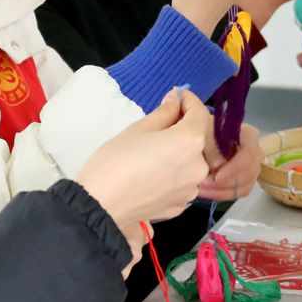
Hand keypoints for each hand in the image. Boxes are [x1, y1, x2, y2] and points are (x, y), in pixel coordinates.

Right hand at [76, 89, 210, 233]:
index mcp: (190, 141)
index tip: (176, 96)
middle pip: (198, 140)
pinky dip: (174, 175)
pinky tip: (153, 175)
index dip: (188, 100)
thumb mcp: (138, 129)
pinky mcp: (180, 206)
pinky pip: (182, 183)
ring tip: (155, 153)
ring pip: (191, 163)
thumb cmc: (116, 160)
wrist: (101, 204)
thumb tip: (175, 101)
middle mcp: (198, 166)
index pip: (200, 113)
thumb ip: (163, 113)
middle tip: (162, 124)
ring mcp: (191, 189)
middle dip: (184, 129)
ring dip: (180, 153)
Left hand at [197, 123, 261, 201]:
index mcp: (249, 136)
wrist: (203, 138)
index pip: (248, 154)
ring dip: (222, 191)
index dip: (234, 168)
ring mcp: (251, 168)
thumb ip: (212, 147)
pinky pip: (238, 193)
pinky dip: (221, 194)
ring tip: (201, 188)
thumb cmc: (207, 130)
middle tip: (203, 183)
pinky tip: (205, 192)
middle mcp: (255, 153)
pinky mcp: (244, 180)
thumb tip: (218, 165)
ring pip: (244, 186)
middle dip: (226, 182)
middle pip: (249, 173)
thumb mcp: (207, 132)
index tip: (217, 177)